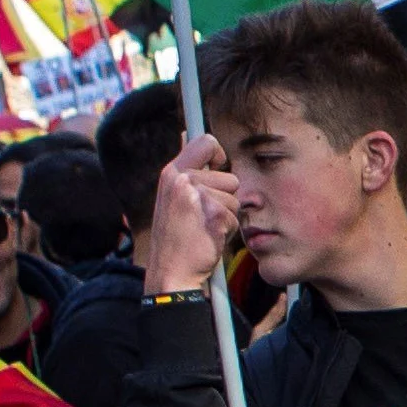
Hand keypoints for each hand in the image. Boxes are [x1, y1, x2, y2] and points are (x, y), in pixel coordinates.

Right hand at [140, 133, 238, 295]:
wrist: (171, 272)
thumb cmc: (175, 238)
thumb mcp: (172, 197)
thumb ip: (186, 170)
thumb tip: (189, 134)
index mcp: (171, 173)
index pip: (205, 142)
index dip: (217, 153)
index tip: (216, 166)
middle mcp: (182, 180)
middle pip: (230, 177)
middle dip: (224, 198)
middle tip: (202, 217)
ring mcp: (198, 196)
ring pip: (235, 198)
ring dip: (226, 215)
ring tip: (204, 228)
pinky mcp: (214, 214)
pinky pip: (236, 216)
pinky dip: (228, 230)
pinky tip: (209, 238)